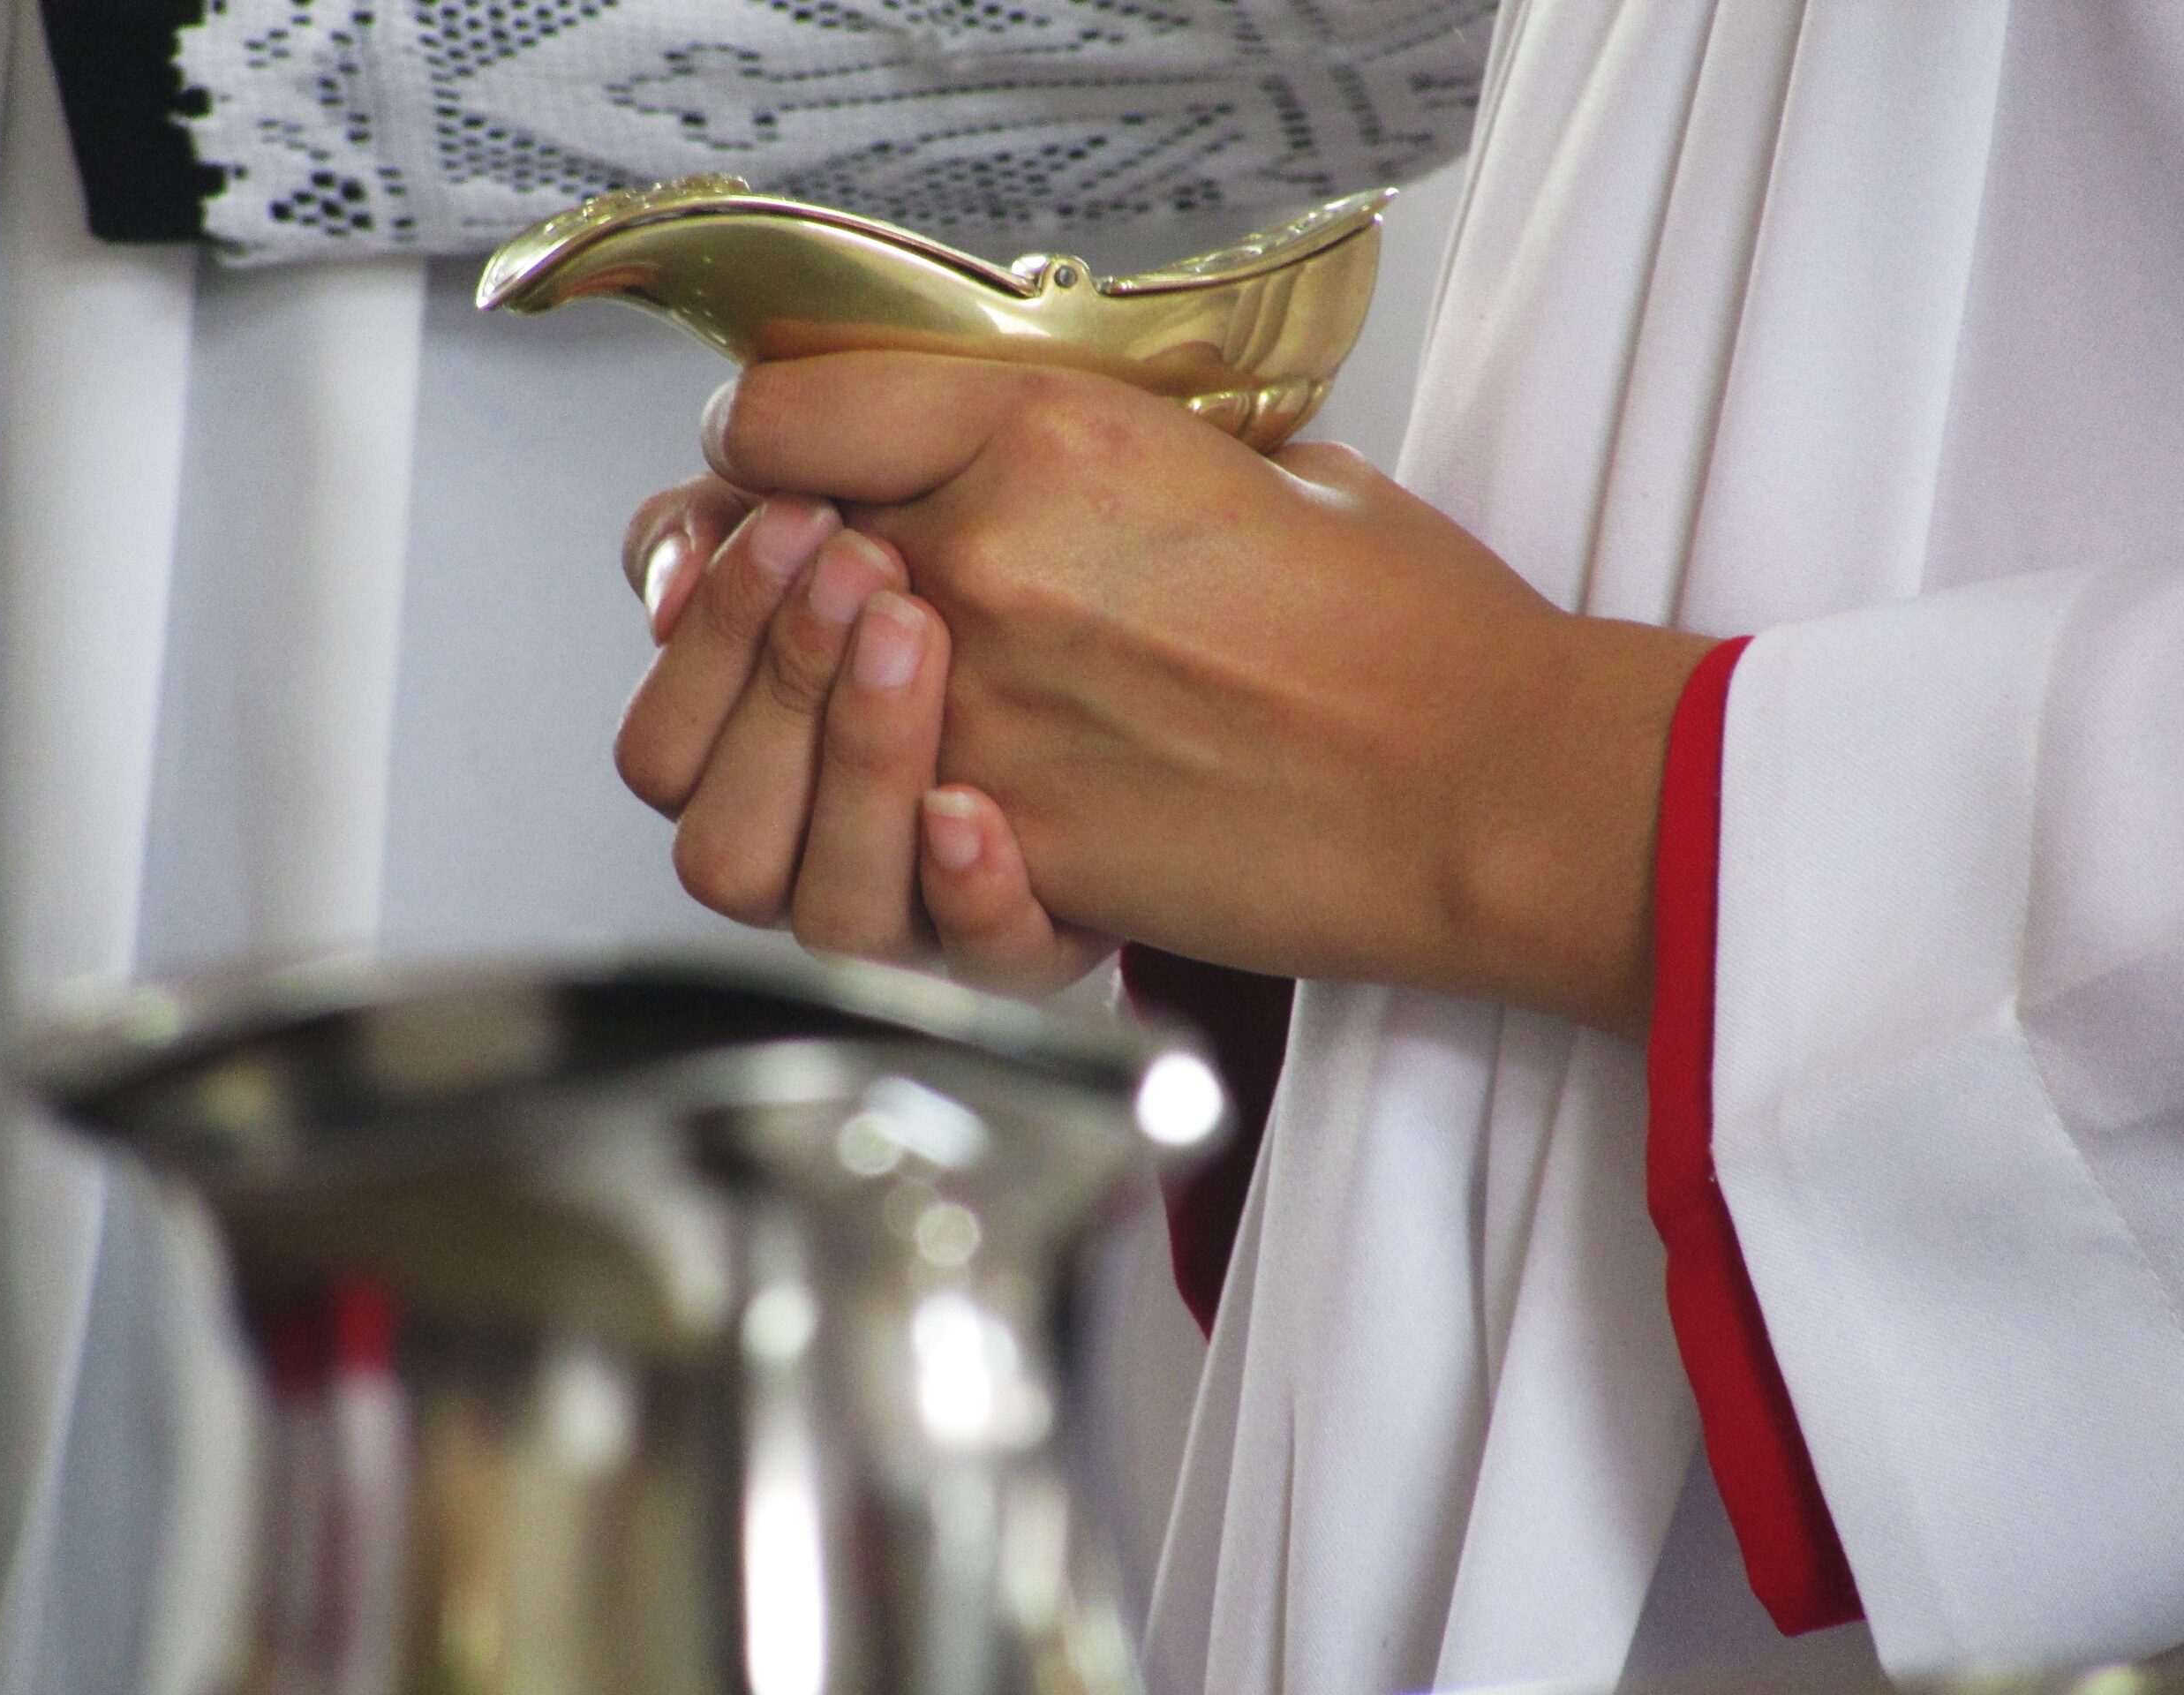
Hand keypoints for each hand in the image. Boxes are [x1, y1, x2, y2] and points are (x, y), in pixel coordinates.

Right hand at [613, 475, 1112, 995]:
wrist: (1224, 629)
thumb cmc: (1063, 549)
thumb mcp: (937, 462)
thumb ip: (779, 478)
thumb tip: (671, 562)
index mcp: (761, 759)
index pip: (666, 748)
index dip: (713, 637)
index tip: (798, 517)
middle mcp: (821, 847)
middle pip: (722, 845)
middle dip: (781, 689)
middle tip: (866, 563)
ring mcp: (922, 906)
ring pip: (831, 911)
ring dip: (861, 764)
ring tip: (920, 635)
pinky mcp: (1026, 940)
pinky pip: (981, 959)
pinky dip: (968, 888)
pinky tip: (974, 803)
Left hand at [705, 355, 1716, 1036]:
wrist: (1487, 780)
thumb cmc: (1410, 631)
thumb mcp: (1258, 467)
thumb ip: (1110, 459)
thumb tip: (1031, 468)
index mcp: (1043, 436)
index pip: (781, 410)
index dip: (760, 448)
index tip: (786, 482)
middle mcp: (981, 568)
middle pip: (739, 564)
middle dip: (735, 582)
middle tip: (792, 599)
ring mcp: (977, 721)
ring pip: (744, 745)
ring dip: (762, 730)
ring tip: (847, 722)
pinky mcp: (1010, 853)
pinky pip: (857, 867)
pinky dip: (876, 846)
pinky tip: (941, 819)